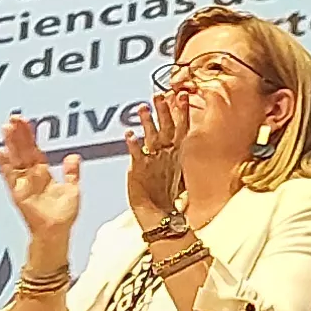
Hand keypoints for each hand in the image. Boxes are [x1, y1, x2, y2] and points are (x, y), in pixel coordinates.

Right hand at [0, 115, 82, 257]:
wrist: (56, 233)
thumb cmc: (64, 214)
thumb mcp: (73, 190)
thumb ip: (72, 173)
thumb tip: (74, 156)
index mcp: (43, 172)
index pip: (35, 149)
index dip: (30, 136)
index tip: (24, 121)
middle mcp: (31, 175)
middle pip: (23, 150)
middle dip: (18, 135)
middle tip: (13, 117)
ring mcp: (23, 183)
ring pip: (16, 159)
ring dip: (11, 144)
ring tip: (6, 128)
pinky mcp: (18, 193)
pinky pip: (10, 177)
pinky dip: (4, 166)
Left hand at [123, 87, 191, 225]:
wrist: (159, 215)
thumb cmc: (166, 196)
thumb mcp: (177, 172)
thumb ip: (175, 155)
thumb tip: (177, 144)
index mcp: (177, 154)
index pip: (182, 127)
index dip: (182, 111)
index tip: (182, 95)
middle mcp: (167, 154)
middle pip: (167, 127)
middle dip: (164, 110)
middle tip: (159, 95)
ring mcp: (154, 161)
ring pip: (152, 136)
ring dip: (147, 122)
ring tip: (142, 108)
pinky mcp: (140, 169)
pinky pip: (136, 153)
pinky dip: (133, 144)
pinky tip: (129, 134)